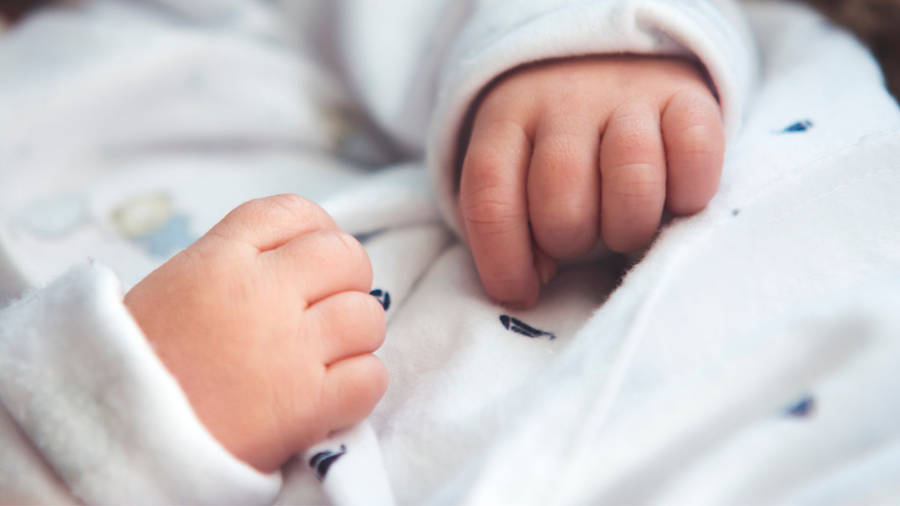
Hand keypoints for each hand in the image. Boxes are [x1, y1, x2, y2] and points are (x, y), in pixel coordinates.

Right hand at [124, 195, 386, 471]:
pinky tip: (331, 396)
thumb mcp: (173, 288)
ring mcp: (287, 348)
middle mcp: (260, 293)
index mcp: (219, 258)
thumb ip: (233, 266)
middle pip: (345, 256)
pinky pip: (370, 377)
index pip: (294, 212)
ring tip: (328, 358)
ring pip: (367, 316)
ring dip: (357, 338)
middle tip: (330, 310)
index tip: (318, 257)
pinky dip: (360, 386)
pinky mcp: (305, 404)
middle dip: (349, 280)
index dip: (319, 231)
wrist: (112, 441)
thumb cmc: (139, 365)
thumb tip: (296, 260)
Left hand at [459, 56, 723, 306]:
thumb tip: (535, 280)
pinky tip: (674, 202)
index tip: (521, 294)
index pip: (490, 198)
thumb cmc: (557, 144)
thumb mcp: (516, 169)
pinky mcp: (689, 98)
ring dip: (629, 226)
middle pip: (561, 200)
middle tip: (583, 238)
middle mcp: (564, 101)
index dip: (503, 260)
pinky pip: (695, 154)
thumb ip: (511, 222)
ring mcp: (629, 96)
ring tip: (626, 227)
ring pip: (631, 178)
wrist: (613, 58)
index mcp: (506, 120)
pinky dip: (687, 194)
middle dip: (571, 241)